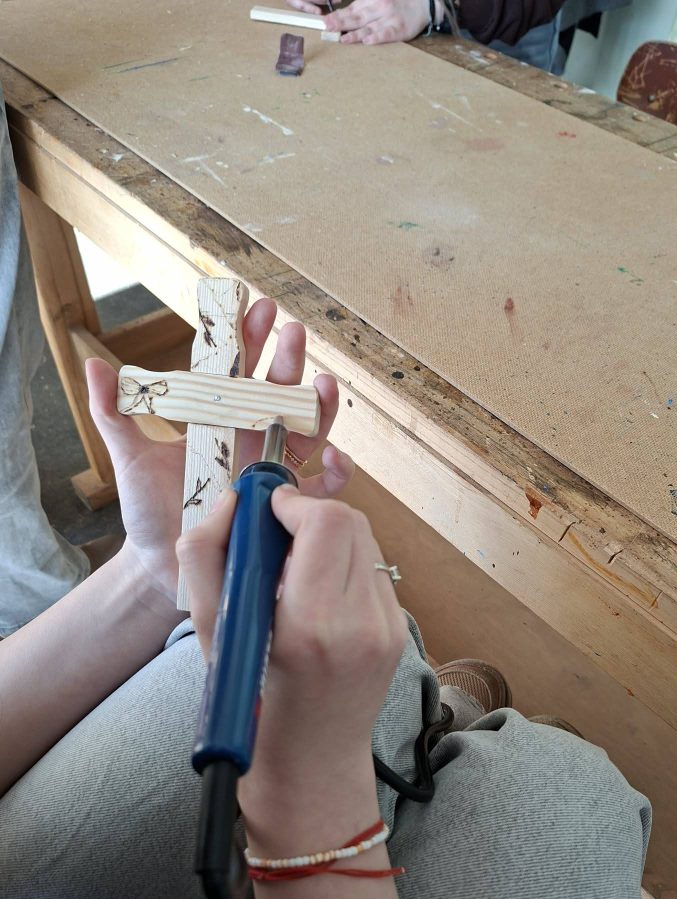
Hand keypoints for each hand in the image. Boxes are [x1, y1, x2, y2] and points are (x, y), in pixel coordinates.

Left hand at [86, 299, 353, 614]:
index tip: (258, 307)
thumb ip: (115, 413)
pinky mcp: (285, 506)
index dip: (250, 339)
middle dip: (289, 359)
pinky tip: (334, 457)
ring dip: (319, 405)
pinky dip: (336, 471)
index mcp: (218, 421)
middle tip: (294, 332)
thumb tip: (94, 366)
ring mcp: (272, 471)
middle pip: (279, 391)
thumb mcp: (129, 459)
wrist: (163, 567)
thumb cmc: (147, 512)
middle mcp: (251, 440)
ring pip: (308, 430)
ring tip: (322, 384)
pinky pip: (322, 487)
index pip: (237, 371)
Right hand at [176, 487, 407, 800]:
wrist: (310, 762)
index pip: (327, 522)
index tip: (264, 514)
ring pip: (365, 539)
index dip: (292, 504)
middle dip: (310, 514)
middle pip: (351, 520)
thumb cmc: (250, 701)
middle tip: (276, 535)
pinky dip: (344, 563)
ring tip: (295, 567)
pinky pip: (373, 568)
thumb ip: (204, 556)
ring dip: (328, 536)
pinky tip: (318, 592)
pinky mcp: (399, 629)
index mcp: (313, 626)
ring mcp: (389, 627)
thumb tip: (233, 501)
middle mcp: (363, 623)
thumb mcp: (208, 633)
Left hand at [288, 0, 439, 43]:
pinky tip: (367, 41)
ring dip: (354, 33)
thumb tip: (348, 12)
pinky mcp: (399, 30)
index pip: (352, 8)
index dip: (338, 14)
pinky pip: (386, 34)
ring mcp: (389, 19)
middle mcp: (379, 8)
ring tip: (342, 38)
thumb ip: (364, 3)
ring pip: (369, 27)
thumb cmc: (399, 2)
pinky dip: (377, 38)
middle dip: (340, 22)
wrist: (424, 4)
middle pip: (356, 17)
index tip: (325, 20)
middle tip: (327, 27)